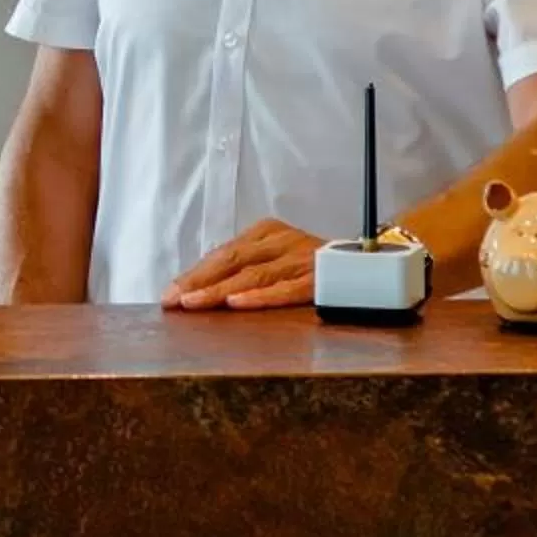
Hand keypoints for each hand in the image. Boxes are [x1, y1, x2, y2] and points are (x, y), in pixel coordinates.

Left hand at [163, 219, 325, 309]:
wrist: (367, 263)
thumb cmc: (310, 264)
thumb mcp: (275, 256)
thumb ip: (243, 267)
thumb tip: (197, 288)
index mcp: (267, 232)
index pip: (223, 253)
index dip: (194, 274)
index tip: (169, 294)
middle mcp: (282, 241)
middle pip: (232, 261)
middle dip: (199, 282)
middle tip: (174, 301)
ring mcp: (302, 259)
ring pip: (254, 275)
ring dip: (220, 291)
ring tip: (195, 304)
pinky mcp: (320, 280)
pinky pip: (286, 289)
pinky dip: (260, 296)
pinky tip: (238, 303)